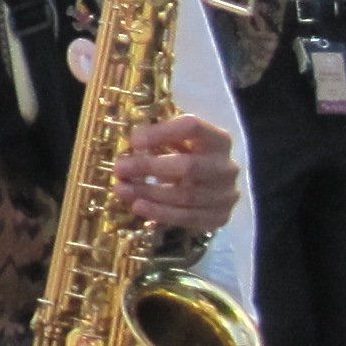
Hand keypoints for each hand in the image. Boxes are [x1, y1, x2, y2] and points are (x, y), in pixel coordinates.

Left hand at [114, 114, 242, 236]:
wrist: (212, 193)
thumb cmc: (187, 160)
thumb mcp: (178, 144)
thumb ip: (158, 141)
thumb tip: (131, 147)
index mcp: (218, 139)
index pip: (192, 127)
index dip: (162, 132)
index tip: (133, 141)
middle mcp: (226, 166)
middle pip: (188, 166)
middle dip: (149, 167)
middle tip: (119, 168)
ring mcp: (226, 194)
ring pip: (185, 196)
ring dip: (149, 193)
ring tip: (121, 190)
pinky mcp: (219, 217)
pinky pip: (187, 217)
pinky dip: (160, 213)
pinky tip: (138, 206)